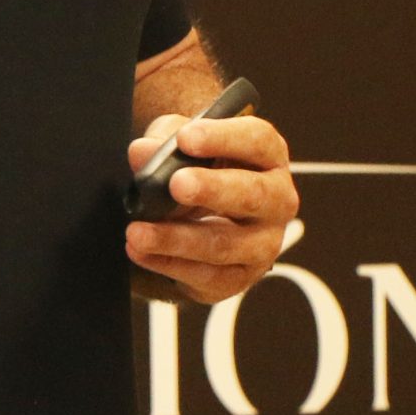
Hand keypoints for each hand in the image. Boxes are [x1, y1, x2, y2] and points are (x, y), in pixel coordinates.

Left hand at [124, 112, 298, 303]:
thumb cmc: (198, 167)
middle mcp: (277, 199)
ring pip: (225, 244)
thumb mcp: (181, 146)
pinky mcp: (243, 276)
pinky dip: (170, 264)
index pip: (258, 140)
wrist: (199, 214)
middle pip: (252, 194)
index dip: (223, 138)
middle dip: (213, 189)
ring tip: (138, 231)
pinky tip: (141, 252)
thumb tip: (142, 152)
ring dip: (178, 239)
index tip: (185, 138)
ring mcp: (265, 242)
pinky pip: (208, 276)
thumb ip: (163, 143)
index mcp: (268, 155)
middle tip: (176, 184)